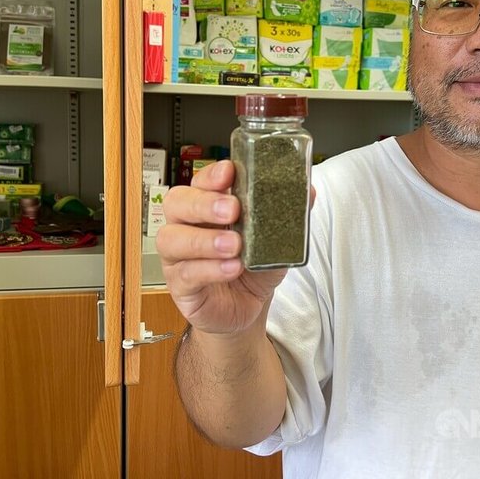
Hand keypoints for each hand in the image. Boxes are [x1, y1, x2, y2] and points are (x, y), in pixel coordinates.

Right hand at [156, 160, 286, 334]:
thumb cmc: (254, 266)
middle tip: (233, 210)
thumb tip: (307, 189)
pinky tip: (231, 268)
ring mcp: (178, 255)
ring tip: (234, 245)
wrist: (249, 306)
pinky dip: (210, 269)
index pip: (200, 181)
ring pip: (171, 238)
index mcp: (207, 206)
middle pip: (177, 203)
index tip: (229, 172)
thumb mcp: (276, 238)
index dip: (212, 175)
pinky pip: (185, 273)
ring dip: (204, 240)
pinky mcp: (180, 285)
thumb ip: (288, 213)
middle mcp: (186, 225)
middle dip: (204, 203)